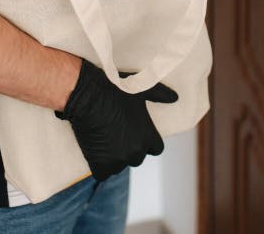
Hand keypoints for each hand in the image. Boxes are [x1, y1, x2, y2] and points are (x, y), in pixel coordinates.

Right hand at [55, 59, 177, 180]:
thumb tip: (175, 98)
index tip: (137, 135)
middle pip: (137, 159)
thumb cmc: (115, 91)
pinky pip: (102, 173)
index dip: (147, 143)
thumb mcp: (142, 90)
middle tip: (117, 136)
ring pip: (118, 167)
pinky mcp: (100, 164)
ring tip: (105, 142)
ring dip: (113, 159)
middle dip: (129, 150)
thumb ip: (160, 95)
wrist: (88, 97)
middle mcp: (136, 151)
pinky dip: (98, 167)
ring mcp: (118, 160)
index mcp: (149, 136)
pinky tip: (95, 154)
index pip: (156, 149)